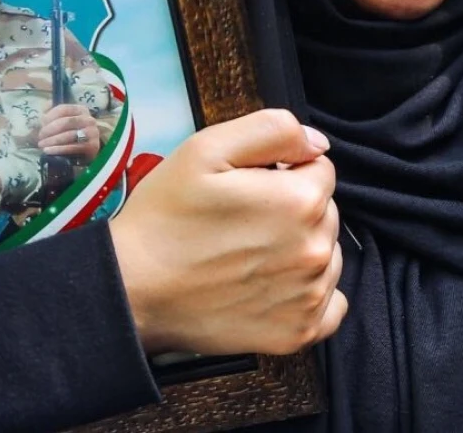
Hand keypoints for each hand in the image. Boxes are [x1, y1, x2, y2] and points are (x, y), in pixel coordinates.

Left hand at [38, 104, 99, 162]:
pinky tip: (48, 151)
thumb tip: (45, 108)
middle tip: (40, 136)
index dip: (49, 116)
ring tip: (42, 145)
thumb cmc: (70, 133)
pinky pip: (72, 147)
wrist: (85, 152)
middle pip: (65, 122)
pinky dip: (58, 149)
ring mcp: (92, 133)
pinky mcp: (92, 146)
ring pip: (68, 135)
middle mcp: (89, 119)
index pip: (63, 109)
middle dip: (49, 129)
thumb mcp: (63, 120)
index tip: (40, 123)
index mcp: (81, 110)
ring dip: (52, 140)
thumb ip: (53, 111)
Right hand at [109, 109, 346, 356]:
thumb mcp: (203, 150)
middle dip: (292, 209)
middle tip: (239, 221)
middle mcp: (315, 251)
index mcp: (299, 200)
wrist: (133, 290)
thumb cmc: (164, 218)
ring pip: (326, 255)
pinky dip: (306, 294)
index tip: (244, 188)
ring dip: (299, 249)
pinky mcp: (298, 332)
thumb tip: (316, 143)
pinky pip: (329, 305)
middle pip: (324, 213)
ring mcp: (309, 296)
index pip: (319, 169)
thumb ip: (271, 129)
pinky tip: (269, 287)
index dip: (282, 171)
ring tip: (246, 254)